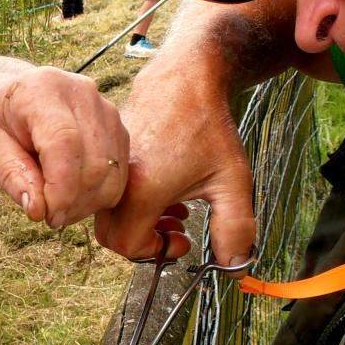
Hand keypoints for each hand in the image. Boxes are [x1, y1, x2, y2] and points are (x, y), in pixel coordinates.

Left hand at [0, 66, 127, 228]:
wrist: (14, 99)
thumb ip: (12, 175)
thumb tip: (38, 210)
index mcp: (43, 90)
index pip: (65, 141)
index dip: (61, 186)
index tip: (47, 215)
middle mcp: (83, 94)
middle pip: (94, 163)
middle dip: (72, 202)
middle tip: (47, 216)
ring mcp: (107, 111)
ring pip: (112, 174)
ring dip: (86, 204)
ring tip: (58, 208)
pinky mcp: (119, 130)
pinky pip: (120, 177)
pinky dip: (99, 197)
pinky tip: (73, 198)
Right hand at [95, 91, 252, 264]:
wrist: (184, 78)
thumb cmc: (208, 125)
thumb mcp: (232, 181)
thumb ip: (236, 229)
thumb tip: (234, 266)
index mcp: (142, 190)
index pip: (128, 246)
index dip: (156, 252)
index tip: (184, 241)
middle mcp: (117, 180)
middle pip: (111, 236)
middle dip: (144, 241)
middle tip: (176, 230)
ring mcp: (109, 166)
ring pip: (108, 214)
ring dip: (139, 222)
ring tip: (174, 208)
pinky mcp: (108, 155)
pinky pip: (109, 192)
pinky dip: (132, 202)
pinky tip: (164, 188)